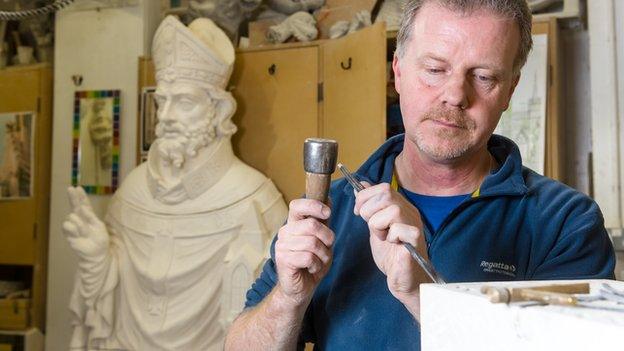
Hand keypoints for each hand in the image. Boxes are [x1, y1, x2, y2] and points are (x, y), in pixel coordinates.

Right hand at [62, 186, 109, 260]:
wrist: (97, 253)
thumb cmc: (99, 239)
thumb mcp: (98, 225)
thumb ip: (90, 216)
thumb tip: (82, 208)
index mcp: (88, 216)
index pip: (84, 204)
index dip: (80, 196)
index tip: (77, 187)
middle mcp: (79, 219)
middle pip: (74, 205)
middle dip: (73, 196)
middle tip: (70, 188)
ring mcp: (73, 226)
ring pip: (72, 216)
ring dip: (80, 223)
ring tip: (86, 232)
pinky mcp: (69, 234)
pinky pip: (67, 225)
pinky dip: (74, 228)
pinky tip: (78, 233)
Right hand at [274, 199, 333, 307]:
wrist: (301, 288)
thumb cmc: (311, 262)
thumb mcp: (322, 240)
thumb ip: (323, 222)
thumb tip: (329, 198)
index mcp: (293, 224)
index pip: (297, 205)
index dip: (313, 206)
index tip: (327, 213)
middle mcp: (285, 232)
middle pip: (311, 225)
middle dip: (327, 238)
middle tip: (326, 248)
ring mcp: (282, 246)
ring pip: (312, 243)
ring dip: (323, 255)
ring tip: (319, 261)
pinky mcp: (283, 260)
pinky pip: (308, 257)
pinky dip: (316, 265)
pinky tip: (311, 268)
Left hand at [354, 182, 429, 300]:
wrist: (405, 280)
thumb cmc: (391, 255)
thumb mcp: (375, 226)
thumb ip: (370, 208)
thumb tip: (361, 187)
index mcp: (401, 206)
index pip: (382, 187)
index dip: (365, 197)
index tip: (358, 212)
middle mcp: (410, 211)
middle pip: (386, 193)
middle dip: (368, 209)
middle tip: (371, 226)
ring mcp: (414, 224)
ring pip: (392, 210)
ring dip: (378, 224)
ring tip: (383, 237)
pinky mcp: (415, 239)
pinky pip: (398, 229)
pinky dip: (390, 237)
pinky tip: (393, 245)